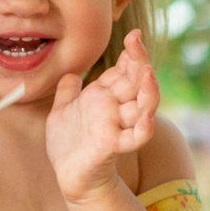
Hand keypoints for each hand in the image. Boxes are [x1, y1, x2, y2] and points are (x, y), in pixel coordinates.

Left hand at [45, 29, 160, 205]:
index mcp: (104, 96)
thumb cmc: (68, 144)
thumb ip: (68, 91)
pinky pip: (135, 137)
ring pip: (142, 107)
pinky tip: (148, 118)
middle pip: (135, 83)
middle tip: (137, 44)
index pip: (123, 70)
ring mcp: (117, 126)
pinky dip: (144, 129)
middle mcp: (115, 108)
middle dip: (139, 63)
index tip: (133, 35)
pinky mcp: (113, 146)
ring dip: (148, 91)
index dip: (131, 54)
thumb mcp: (61, 111)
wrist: (68, 175)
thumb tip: (71, 73)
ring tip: (147, 72)